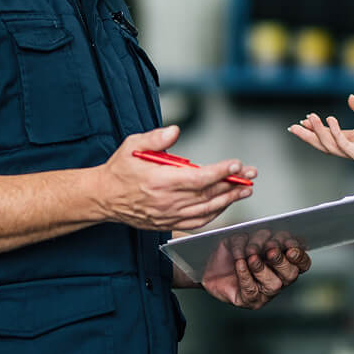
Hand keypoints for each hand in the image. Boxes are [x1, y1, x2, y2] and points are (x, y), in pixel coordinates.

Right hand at [96, 125, 255, 232]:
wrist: (102, 197)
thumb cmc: (119, 171)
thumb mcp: (132, 146)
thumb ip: (155, 138)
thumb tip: (175, 130)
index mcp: (159, 181)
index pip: (198, 179)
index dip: (220, 173)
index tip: (236, 165)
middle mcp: (166, 201)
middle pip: (207, 195)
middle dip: (232, 185)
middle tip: (250, 176)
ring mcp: (167, 215)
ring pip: (206, 211)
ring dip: (228, 200)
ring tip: (244, 190)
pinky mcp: (167, 223)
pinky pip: (196, 222)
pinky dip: (213, 215)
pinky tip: (224, 205)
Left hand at [198, 230, 311, 309]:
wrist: (207, 268)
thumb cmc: (230, 254)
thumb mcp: (246, 238)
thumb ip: (258, 237)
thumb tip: (267, 239)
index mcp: (284, 262)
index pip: (303, 262)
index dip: (300, 256)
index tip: (290, 247)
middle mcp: (279, 279)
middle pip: (291, 274)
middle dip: (280, 260)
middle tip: (270, 250)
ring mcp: (265, 293)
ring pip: (273, 284)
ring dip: (261, 267)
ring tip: (250, 256)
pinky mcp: (248, 301)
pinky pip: (251, 289)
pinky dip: (245, 274)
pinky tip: (239, 264)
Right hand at [287, 94, 353, 173]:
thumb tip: (350, 99)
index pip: (334, 134)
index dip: (318, 127)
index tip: (305, 118)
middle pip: (327, 143)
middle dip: (309, 136)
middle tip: (294, 127)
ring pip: (332, 147)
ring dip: (318, 134)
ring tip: (310, 119)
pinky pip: (346, 147)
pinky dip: (336, 135)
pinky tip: (331, 121)